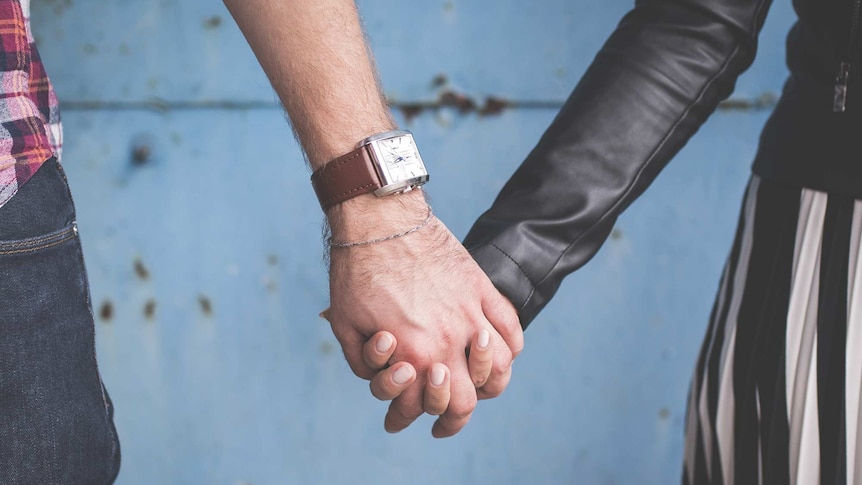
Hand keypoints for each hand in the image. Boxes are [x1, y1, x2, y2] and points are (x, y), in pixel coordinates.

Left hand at [324, 192, 522, 436]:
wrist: (380, 219)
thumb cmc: (356, 272)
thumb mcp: (345, 324)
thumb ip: (364, 363)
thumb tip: (381, 377)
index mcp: (416, 353)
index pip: (429, 407)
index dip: (411, 420)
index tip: (399, 421)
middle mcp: (450, 339)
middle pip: (470, 399)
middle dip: (455, 417)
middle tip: (444, 422)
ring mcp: (471, 312)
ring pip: (500, 367)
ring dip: (490, 385)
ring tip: (478, 389)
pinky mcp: (481, 287)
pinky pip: (510, 326)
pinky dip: (509, 346)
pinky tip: (499, 352)